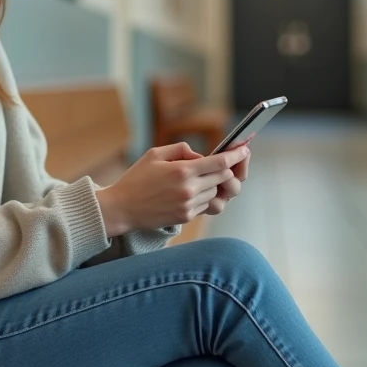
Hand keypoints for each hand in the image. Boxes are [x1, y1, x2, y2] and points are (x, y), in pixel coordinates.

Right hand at [95, 143, 250, 235]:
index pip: (220, 163)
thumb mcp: (155, 154)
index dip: (236, 155)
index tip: (244, 149)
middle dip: (226, 169)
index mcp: (182, 171)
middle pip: (223, 178)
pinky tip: (190, 191)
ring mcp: (189, 205)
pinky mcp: (186, 217)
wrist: (122, 208)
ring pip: (216, 192)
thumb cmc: (136, 178)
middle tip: (224, 163)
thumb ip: (181, 150)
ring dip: (213, 184)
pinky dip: (203, 196)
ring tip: (197, 178)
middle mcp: (189, 189)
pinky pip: (206, 204)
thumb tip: (201, 156)